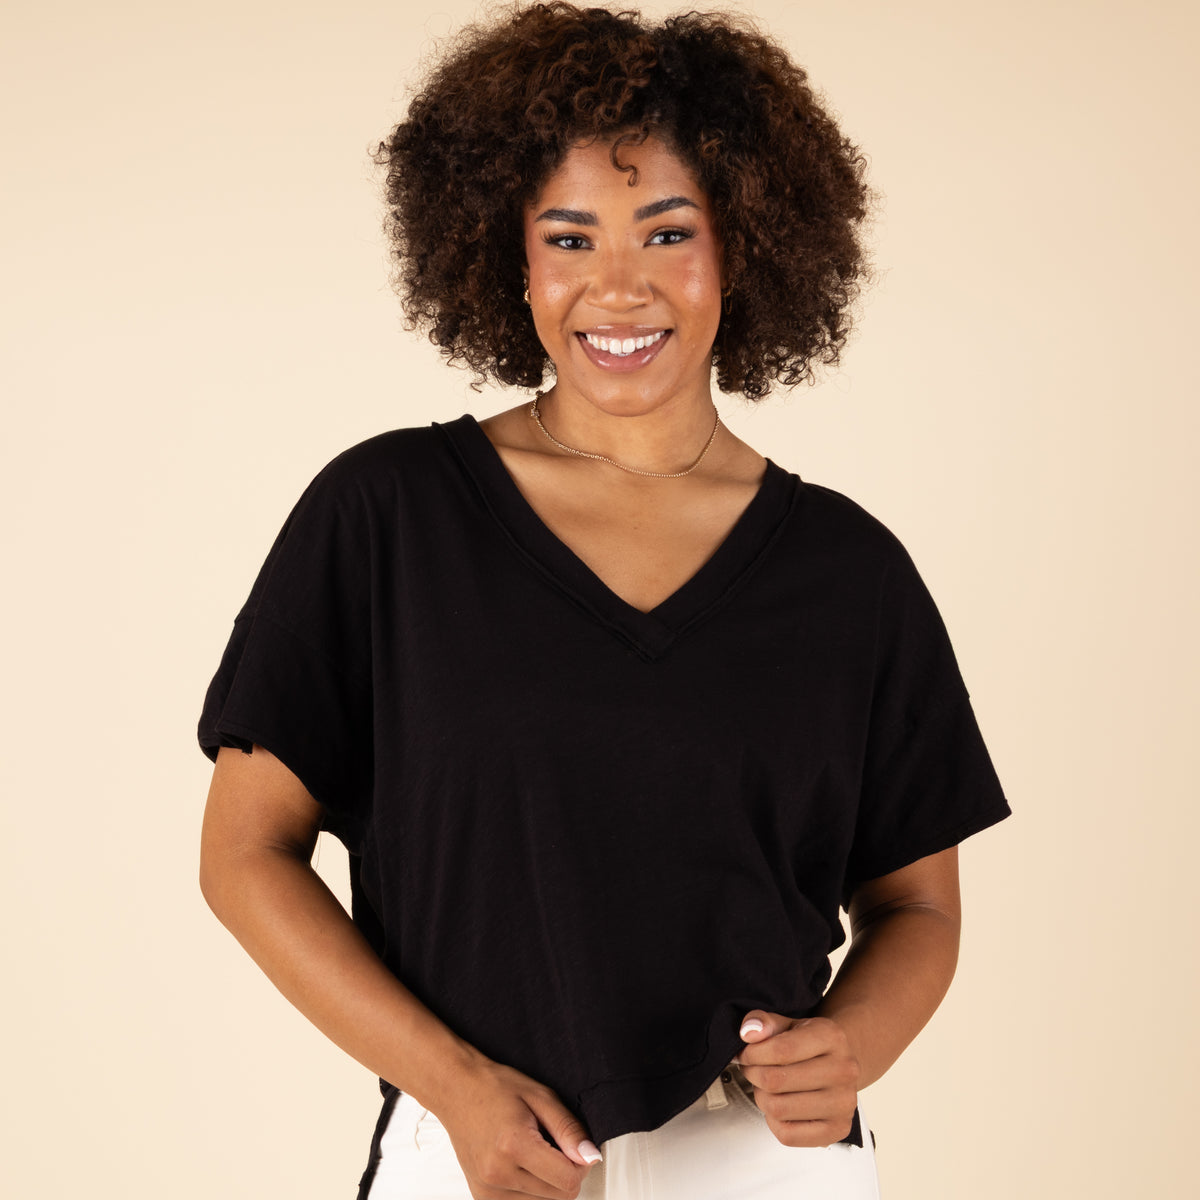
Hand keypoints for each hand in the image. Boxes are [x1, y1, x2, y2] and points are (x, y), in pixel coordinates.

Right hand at [431, 1057, 600, 1199]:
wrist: (457, 1090)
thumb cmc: (495, 1087)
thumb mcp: (540, 1096)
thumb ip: (568, 1129)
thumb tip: (591, 1157)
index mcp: (513, 1146)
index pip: (567, 1180)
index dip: (581, 1164)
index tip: (575, 1146)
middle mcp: (498, 1174)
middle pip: (559, 1196)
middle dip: (566, 1172)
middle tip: (554, 1143)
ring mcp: (487, 1190)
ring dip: (548, 1182)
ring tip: (533, 1150)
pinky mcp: (482, 1198)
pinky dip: (531, 1188)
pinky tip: (522, 1163)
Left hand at [733, 1010, 860, 1147]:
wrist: (838, 1066)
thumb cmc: (809, 1046)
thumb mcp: (787, 1024)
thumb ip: (764, 1022)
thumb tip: (749, 1032)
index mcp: (831, 1037)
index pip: (780, 1050)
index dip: (752, 1054)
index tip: (745, 1054)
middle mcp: (844, 1070)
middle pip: (776, 1081)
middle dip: (753, 1075)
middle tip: (752, 1070)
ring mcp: (844, 1103)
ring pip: (778, 1109)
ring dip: (762, 1098)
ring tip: (767, 1087)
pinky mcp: (838, 1130)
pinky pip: (788, 1135)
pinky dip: (774, 1121)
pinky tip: (780, 1105)